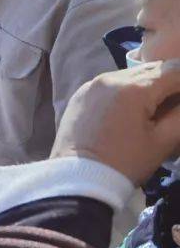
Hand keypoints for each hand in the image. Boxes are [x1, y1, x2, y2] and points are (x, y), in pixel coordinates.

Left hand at [50, 60, 179, 185]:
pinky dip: (125, 92)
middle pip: (150, 69)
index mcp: (133, 88)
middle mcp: (110, 78)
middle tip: (173, 108)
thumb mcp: (163, 141)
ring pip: (130, 76)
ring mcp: (92, 84)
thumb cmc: (125, 162)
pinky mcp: (80, 94)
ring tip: (154, 111)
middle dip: (169, 84)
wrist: (77, 178)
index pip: (173, 71)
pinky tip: (130, 112)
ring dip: (147, 87)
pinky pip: (111, 84)